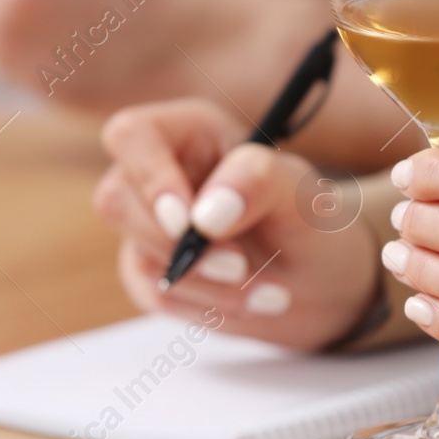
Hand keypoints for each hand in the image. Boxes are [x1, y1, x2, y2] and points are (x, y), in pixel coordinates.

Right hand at [95, 98, 379, 348]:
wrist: (322, 281)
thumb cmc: (309, 222)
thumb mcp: (302, 194)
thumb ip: (259, 181)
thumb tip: (205, 215)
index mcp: (190, 132)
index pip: (131, 135)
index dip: (149, 178)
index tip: (188, 222)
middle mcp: (160, 172)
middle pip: (116, 199)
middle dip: (177, 244)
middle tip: (240, 265)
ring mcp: (149, 223)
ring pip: (139, 255)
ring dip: (205, 283)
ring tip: (269, 290)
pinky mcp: (152, 270)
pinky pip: (156, 295)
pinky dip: (207, 306)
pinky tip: (251, 300)